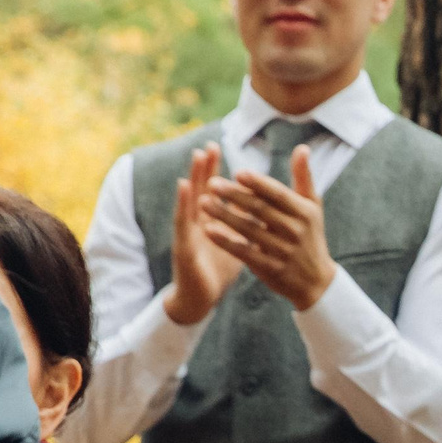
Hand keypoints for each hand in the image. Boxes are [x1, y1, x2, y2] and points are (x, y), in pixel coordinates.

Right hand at [162, 144, 243, 326]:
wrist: (202, 298)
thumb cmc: (217, 269)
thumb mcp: (234, 242)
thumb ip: (242, 223)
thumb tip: (258, 205)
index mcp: (210, 221)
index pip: (212, 192)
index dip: (214, 171)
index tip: (218, 147)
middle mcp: (197, 222)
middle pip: (200, 190)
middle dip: (204, 168)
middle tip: (208, 144)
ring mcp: (188, 233)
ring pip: (190, 200)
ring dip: (193, 177)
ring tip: (197, 157)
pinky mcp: (183, 246)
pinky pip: (183, 222)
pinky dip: (183, 202)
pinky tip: (184, 187)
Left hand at [206, 145, 335, 310]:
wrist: (316, 281)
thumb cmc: (311, 236)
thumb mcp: (313, 207)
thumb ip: (304, 177)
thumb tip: (302, 148)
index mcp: (304, 212)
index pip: (278, 194)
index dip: (258, 183)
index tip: (237, 172)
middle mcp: (295, 231)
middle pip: (260, 210)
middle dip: (234, 196)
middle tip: (211, 183)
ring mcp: (283, 251)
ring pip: (249, 230)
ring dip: (224, 216)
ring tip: (204, 202)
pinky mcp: (271, 268)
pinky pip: (244, 252)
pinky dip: (226, 241)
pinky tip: (209, 230)